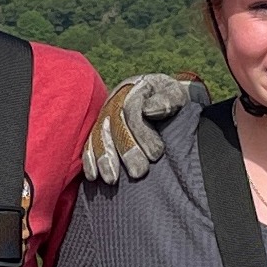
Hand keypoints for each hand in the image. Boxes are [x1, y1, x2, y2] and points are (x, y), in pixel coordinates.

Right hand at [82, 72, 208, 182]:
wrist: (164, 99)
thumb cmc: (173, 100)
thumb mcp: (177, 94)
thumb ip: (168, 99)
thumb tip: (148, 110)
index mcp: (136, 87)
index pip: (132, 108)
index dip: (142, 132)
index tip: (156, 155)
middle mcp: (117, 99)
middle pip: (116, 124)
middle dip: (126, 150)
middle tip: (138, 172)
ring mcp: (105, 114)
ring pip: (100, 135)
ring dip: (105, 158)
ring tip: (112, 179)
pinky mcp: (99, 129)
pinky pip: (90, 143)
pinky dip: (89, 160)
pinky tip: (93, 176)